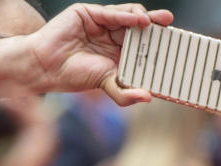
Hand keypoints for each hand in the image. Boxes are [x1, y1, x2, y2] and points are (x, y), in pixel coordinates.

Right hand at [27, 3, 173, 104]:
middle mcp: (112, 37)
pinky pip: (112, 13)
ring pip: (128, 17)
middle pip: (139, 29)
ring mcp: (102, 24)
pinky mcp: (90, 13)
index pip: (142, 46)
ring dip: (144, 19)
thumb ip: (125, 94)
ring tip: (155, 24)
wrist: (46, 66)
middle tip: (172, 27)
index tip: (174, 46)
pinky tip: (138, 21)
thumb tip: (148, 97)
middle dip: (157, 27)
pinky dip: (127, 16)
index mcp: (118, 54)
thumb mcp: (106, 86)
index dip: (158, 44)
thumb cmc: (74, 76)